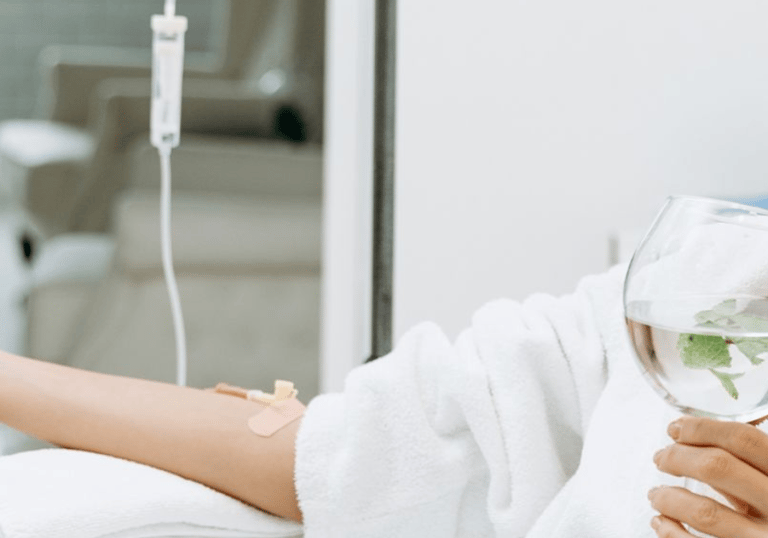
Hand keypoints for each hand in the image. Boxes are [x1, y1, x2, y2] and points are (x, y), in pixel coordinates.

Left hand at [649, 416, 767, 536]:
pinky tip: (662, 523)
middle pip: (718, 467)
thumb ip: (745, 470)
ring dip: (669, 499)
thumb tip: (690, 443)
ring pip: (705, 512)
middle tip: (660, 459)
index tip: (674, 429)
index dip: (701, 429)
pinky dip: (671, 532)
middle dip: (678, 458)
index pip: (743, 439)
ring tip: (656, 495)